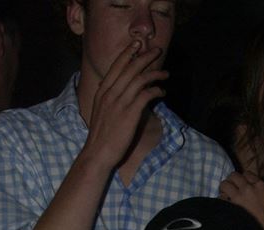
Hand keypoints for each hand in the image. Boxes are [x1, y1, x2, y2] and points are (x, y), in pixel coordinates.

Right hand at [83, 40, 167, 168]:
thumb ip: (109, 99)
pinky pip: (146, 95)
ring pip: (140, 79)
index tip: (137, 44)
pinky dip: (156, 91)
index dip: (127, 53)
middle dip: (145, 57)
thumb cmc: (101, 136)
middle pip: (130, 68)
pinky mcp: (130, 113)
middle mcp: (110, 93)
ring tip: (166, 74)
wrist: (97, 153)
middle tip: (157, 51)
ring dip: (155, 74)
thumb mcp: (101, 111)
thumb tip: (121, 93)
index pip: (116, 66)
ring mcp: (120, 102)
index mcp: (102, 92)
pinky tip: (162, 92)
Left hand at [219, 170, 263, 229]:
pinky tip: (224, 205)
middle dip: (231, 181)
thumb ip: (262, 194)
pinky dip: (221, 200)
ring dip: (224, 189)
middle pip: (233, 175)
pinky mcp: (231, 206)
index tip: (242, 185)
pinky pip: (221, 198)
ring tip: (226, 195)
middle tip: (232, 188)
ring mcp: (238, 196)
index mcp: (260, 185)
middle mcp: (248, 188)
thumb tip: (257, 195)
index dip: (243, 179)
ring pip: (225, 184)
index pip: (247, 173)